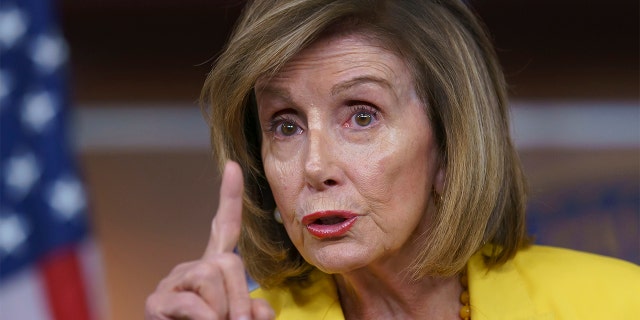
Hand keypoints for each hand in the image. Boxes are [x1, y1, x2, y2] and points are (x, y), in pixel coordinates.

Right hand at [145, 161, 274, 319]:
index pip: (225, 228)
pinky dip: (205, 318)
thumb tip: (259, 309)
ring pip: (211, 277)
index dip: (230, 198)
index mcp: (213, 270)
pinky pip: (192, 303)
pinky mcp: (156, 302)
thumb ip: (251, 310)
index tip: (234, 166)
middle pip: (227, 261)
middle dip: (239, 296)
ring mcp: (172, 283)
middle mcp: (191, 269)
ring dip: (222, 311)